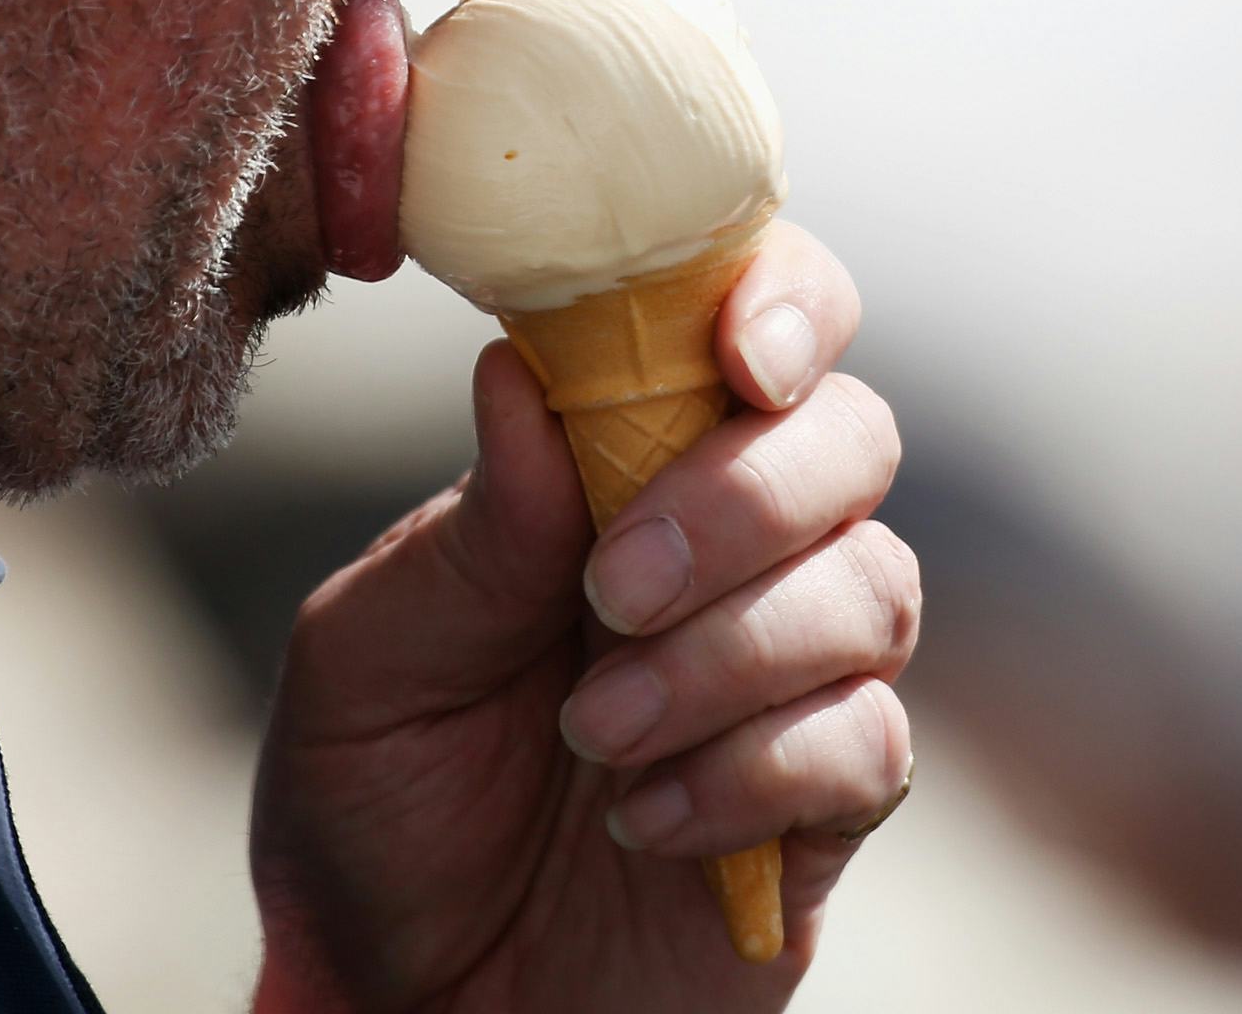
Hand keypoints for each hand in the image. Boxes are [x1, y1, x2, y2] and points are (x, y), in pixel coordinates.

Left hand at [248, 221, 916, 1011]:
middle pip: (850, 438)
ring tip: (595, 735)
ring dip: (729, 654)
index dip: (784, 299)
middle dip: (741, 500)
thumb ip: (469, 530)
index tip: (738, 352)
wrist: (400, 1007)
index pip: (760, 322)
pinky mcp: (829, 809)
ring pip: (872, 588)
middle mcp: (739, 549)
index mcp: (627, 465)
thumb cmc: (379, 811)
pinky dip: (752, 775)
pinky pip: (868, 747)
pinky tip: (643, 825)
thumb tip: (523, 374)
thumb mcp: (369, 662)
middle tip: (609, 590)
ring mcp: (797, 676)